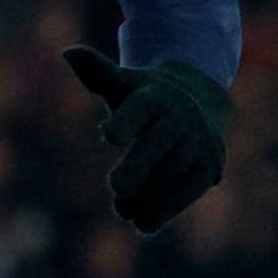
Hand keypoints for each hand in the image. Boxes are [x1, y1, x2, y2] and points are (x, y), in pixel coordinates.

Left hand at [63, 47, 228, 234]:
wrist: (198, 103)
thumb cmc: (146, 99)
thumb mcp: (123, 84)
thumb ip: (97, 73)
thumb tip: (68, 52)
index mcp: (156, 95)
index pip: (141, 108)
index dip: (125, 121)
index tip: (107, 136)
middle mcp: (181, 117)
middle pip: (157, 144)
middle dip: (138, 167)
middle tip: (116, 187)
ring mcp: (199, 143)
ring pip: (173, 173)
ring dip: (148, 196)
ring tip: (123, 212)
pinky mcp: (209, 168)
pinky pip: (189, 192)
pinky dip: (166, 210)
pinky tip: (143, 225)